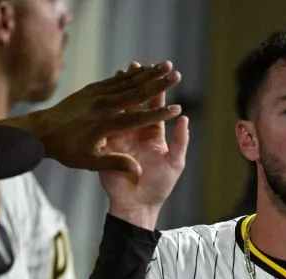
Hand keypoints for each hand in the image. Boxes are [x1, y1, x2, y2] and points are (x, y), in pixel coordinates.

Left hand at [8, 61, 182, 173]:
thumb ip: (115, 163)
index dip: (158, 114)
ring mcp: (97, 95)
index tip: (177, 110)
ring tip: (165, 65)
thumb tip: (138, 172)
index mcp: (105, 124)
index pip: (137, 118)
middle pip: (136, 93)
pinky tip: (142, 69)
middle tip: (176, 74)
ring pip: (128, 82)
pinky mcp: (91, 90)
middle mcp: (103, 106)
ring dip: (148, 73)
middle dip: (159, 83)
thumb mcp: (89, 162)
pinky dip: (131, 74)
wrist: (40, 131)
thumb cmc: (66, 150)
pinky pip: (115, 80)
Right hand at [100, 71, 189, 229]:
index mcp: (154, 135)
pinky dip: (104, 110)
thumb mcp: (174, 163)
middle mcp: (137, 133)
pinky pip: (105, 126)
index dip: (156, 92)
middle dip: (135, 86)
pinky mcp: (106, 145)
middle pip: (136, 105)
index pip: (155, 109)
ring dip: (119, 92)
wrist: (136, 205)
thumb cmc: (159, 186)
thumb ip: (180, 141)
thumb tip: (184, 118)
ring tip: (117, 73)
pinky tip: (101, 95)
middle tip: (135, 65)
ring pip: (120, 111)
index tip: (157, 74)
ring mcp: (121, 138)